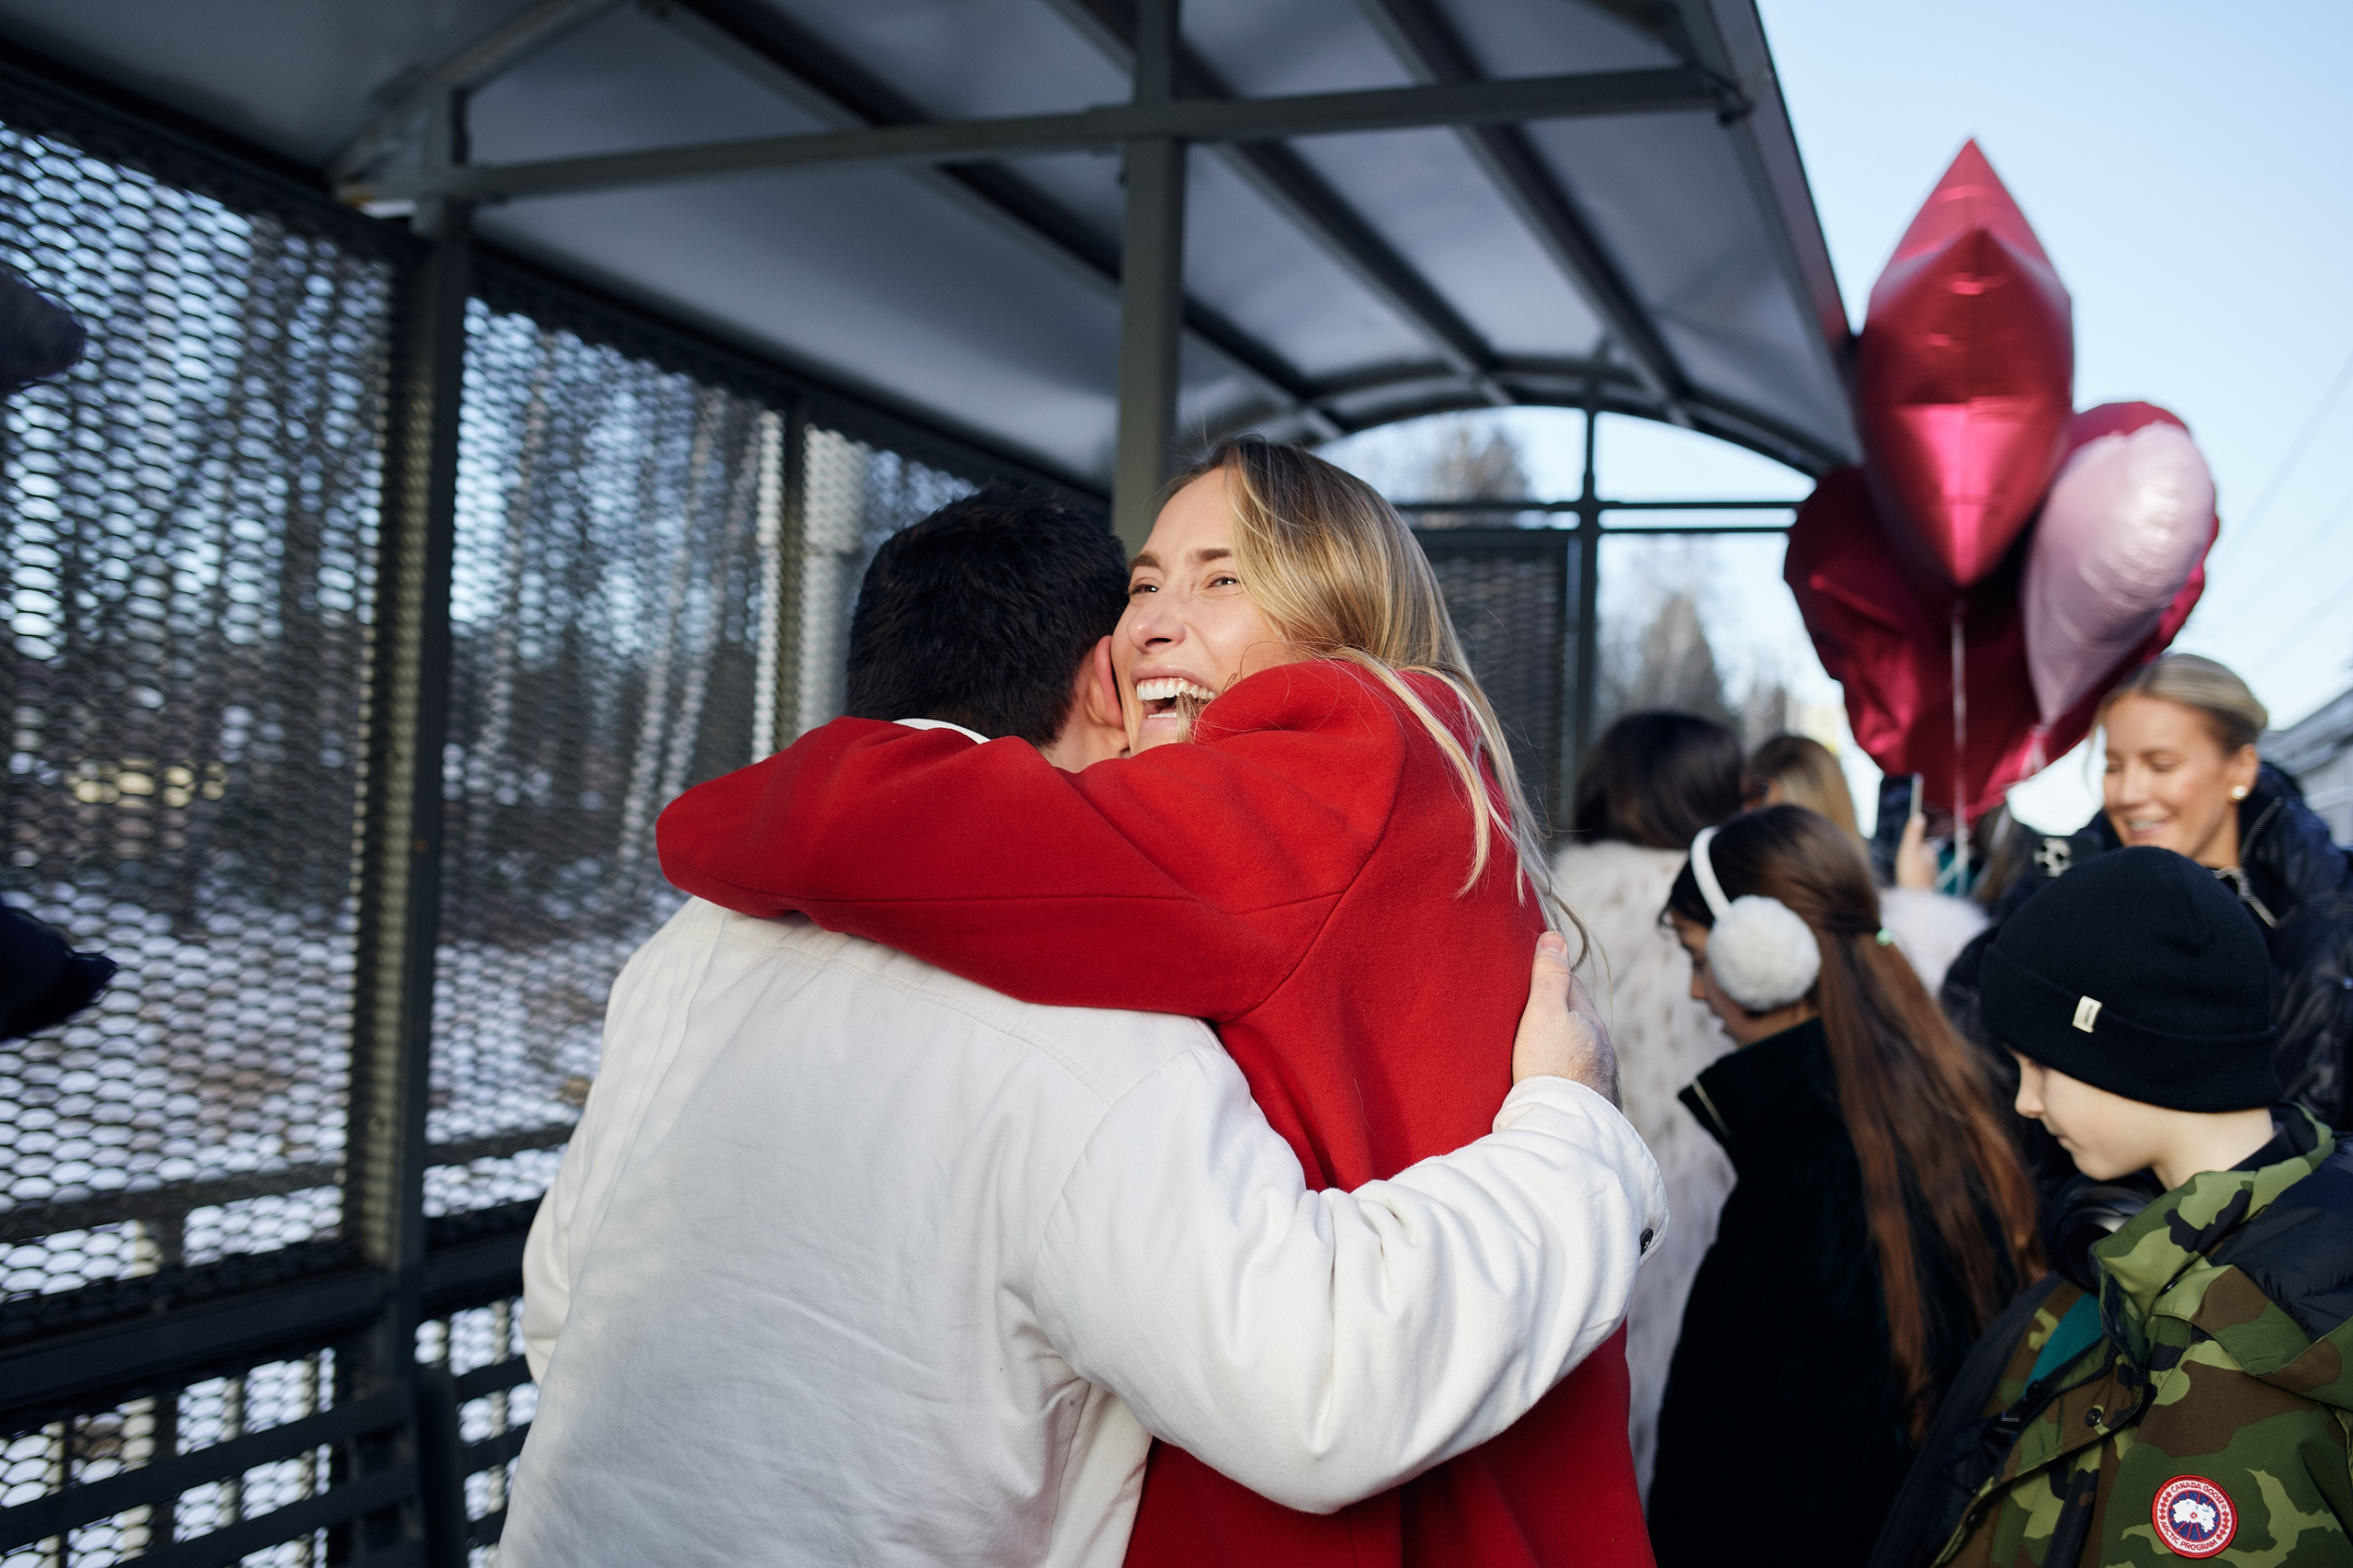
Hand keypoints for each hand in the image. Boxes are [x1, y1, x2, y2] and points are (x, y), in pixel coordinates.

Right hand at [1512, 931, 1619, 1105]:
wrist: (1566, 1131)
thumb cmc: (1552, 1068)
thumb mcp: (1545, 1013)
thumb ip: (1550, 977)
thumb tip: (1555, 937)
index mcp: (1590, 1021)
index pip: (1570, 985)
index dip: (1547, 977)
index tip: (1524, 976)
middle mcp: (1600, 1047)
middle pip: (1574, 1019)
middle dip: (1553, 1012)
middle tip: (1522, 1012)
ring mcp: (1597, 1076)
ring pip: (1574, 1049)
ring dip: (1556, 1045)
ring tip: (1531, 1049)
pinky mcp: (1589, 1103)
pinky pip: (1572, 1077)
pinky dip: (1558, 1072)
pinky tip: (1543, 1081)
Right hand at [1895, 809, 1935, 890]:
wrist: (1915, 902)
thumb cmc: (1912, 874)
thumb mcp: (1910, 849)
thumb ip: (1913, 834)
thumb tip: (1919, 816)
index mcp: (1931, 857)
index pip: (1923, 847)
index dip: (1914, 847)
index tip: (1906, 849)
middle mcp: (1933, 869)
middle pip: (1921, 861)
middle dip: (1913, 861)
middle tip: (1903, 862)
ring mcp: (1928, 883)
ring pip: (1919, 874)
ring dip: (1911, 874)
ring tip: (1901, 875)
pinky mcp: (1922, 894)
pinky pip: (1915, 886)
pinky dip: (1909, 885)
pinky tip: (1900, 889)